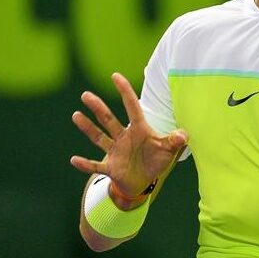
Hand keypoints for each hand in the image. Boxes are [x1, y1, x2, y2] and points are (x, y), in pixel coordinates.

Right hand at [70, 73, 187, 198]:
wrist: (144, 182)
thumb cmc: (156, 160)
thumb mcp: (169, 150)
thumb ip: (175, 141)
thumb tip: (184, 134)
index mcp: (139, 130)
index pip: (132, 107)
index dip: (125, 91)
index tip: (115, 75)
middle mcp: (124, 138)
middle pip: (109, 120)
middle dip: (98, 108)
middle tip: (86, 95)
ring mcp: (115, 152)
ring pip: (99, 137)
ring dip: (88, 128)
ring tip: (76, 115)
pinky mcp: (110, 168)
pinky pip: (95, 166)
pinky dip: (85, 164)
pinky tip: (74, 160)